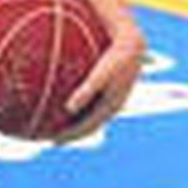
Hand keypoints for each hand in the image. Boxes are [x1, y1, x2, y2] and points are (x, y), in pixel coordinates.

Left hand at [52, 21, 143, 143]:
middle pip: (89, 126)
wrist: (133, 45)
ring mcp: (112, 100)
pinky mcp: (111, 90)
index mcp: (111, 107)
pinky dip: (81, 109)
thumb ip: (85, 91)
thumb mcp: (100, 74)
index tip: (54, 142)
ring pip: (92, 117)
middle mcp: (112, 107)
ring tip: (59, 125)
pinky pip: (93, 104)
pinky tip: (68, 102)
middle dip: (72, 134)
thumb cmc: (115, 57)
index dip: (71, 136)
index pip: (88, 128)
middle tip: (53, 139)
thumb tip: (68, 108)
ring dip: (77, 123)